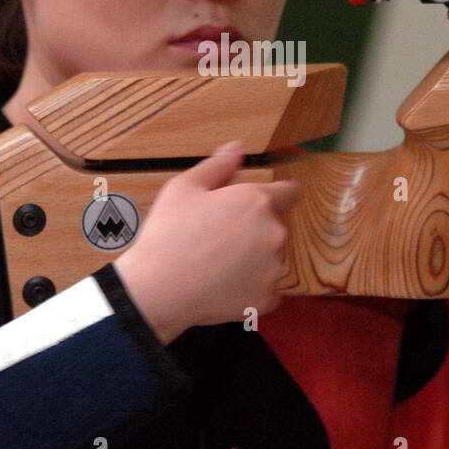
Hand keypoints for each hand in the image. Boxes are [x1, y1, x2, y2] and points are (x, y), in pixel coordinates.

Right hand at [114, 140, 301, 344]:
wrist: (158, 290)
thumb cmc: (168, 235)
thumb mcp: (184, 187)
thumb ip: (218, 165)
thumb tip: (238, 148)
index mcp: (257, 201)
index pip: (291, 192)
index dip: (275, 196)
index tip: (256, 206)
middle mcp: (274, 233)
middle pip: (274, 227)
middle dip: (254, 230)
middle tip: (218, 239)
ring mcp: (273, 269)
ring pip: (270, 260)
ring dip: (253, 261)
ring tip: (217, 266)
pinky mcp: (267, 300)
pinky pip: (267, 291)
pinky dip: (250, 290)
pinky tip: (223, 288)